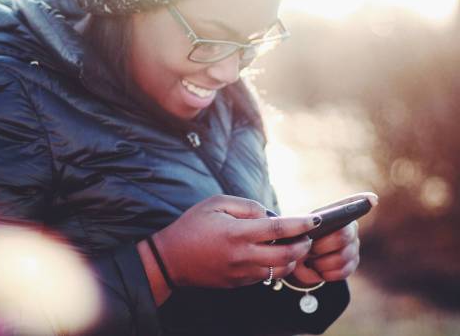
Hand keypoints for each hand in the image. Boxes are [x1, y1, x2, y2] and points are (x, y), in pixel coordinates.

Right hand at [152, 195, 321, 288]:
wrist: (171, 259)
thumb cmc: (193, 225)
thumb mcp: (216, 203)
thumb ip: (246, 206)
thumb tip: (269, 215)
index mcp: (237, 233)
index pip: (279, 228)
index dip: (302, 224)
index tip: (316, 219)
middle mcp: (243, 255)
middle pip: (287, 254)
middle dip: (304, 245)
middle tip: (307, 235)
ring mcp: (242, 272)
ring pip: (281, 270)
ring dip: (292, 258)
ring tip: (292, 245)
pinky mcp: (239, 283)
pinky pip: (266, 276)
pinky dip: (276, 266)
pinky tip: (272, 254)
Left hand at [289, 192, 376, 285]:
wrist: (297, 260)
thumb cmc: (297, 240)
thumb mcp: (296, 230)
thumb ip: (305, 227)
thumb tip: (315, 224)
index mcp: (335, 214)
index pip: (350, 204)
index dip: (362, 201)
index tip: (372, 199)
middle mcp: (349, 227)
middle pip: (342, 236)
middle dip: (322, 246)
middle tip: (309, 250)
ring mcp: (354, 245)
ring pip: (342, 257)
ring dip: (322, 262)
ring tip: (311, 260)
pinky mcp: (353, 263)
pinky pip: (343, 271)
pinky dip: (327, 273)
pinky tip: (319, 269)